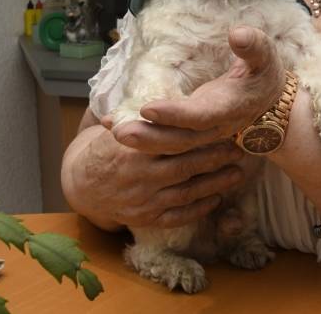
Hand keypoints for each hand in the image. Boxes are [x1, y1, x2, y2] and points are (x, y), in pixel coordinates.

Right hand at [70, 128, 247, 228]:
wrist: (83, 186)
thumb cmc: (106, 150)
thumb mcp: (116, 129)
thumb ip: (139, 118)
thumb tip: (161, 102)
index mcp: (131, 149)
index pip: (170, 141)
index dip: (197, 136)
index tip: (221, 128)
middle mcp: (138, 176)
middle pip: (184, 167)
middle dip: (214, 159)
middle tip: (237, 151)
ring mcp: (142, 200)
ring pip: (185, 193)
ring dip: (214, 184)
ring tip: (236, 173)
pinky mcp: (145, 219)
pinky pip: (176, 216)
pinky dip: (198, 209)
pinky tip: (216, 198)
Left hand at [109, 26, 284, 154]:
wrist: (272, 107)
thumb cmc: (265, 76)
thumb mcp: (266, 57)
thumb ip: (253, 46)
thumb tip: (238, 33)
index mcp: (228, 109)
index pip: (198, 116)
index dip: (174, 115)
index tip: (148, 108)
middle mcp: (212, 127)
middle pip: (179, 139)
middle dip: (149, 137)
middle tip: (118, 131)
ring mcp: (201, 134)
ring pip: (169, 144)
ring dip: (140, 140)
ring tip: (110, 129)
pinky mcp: (190, 133)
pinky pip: (165, 139)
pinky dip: (141, 134)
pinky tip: (113, 125)